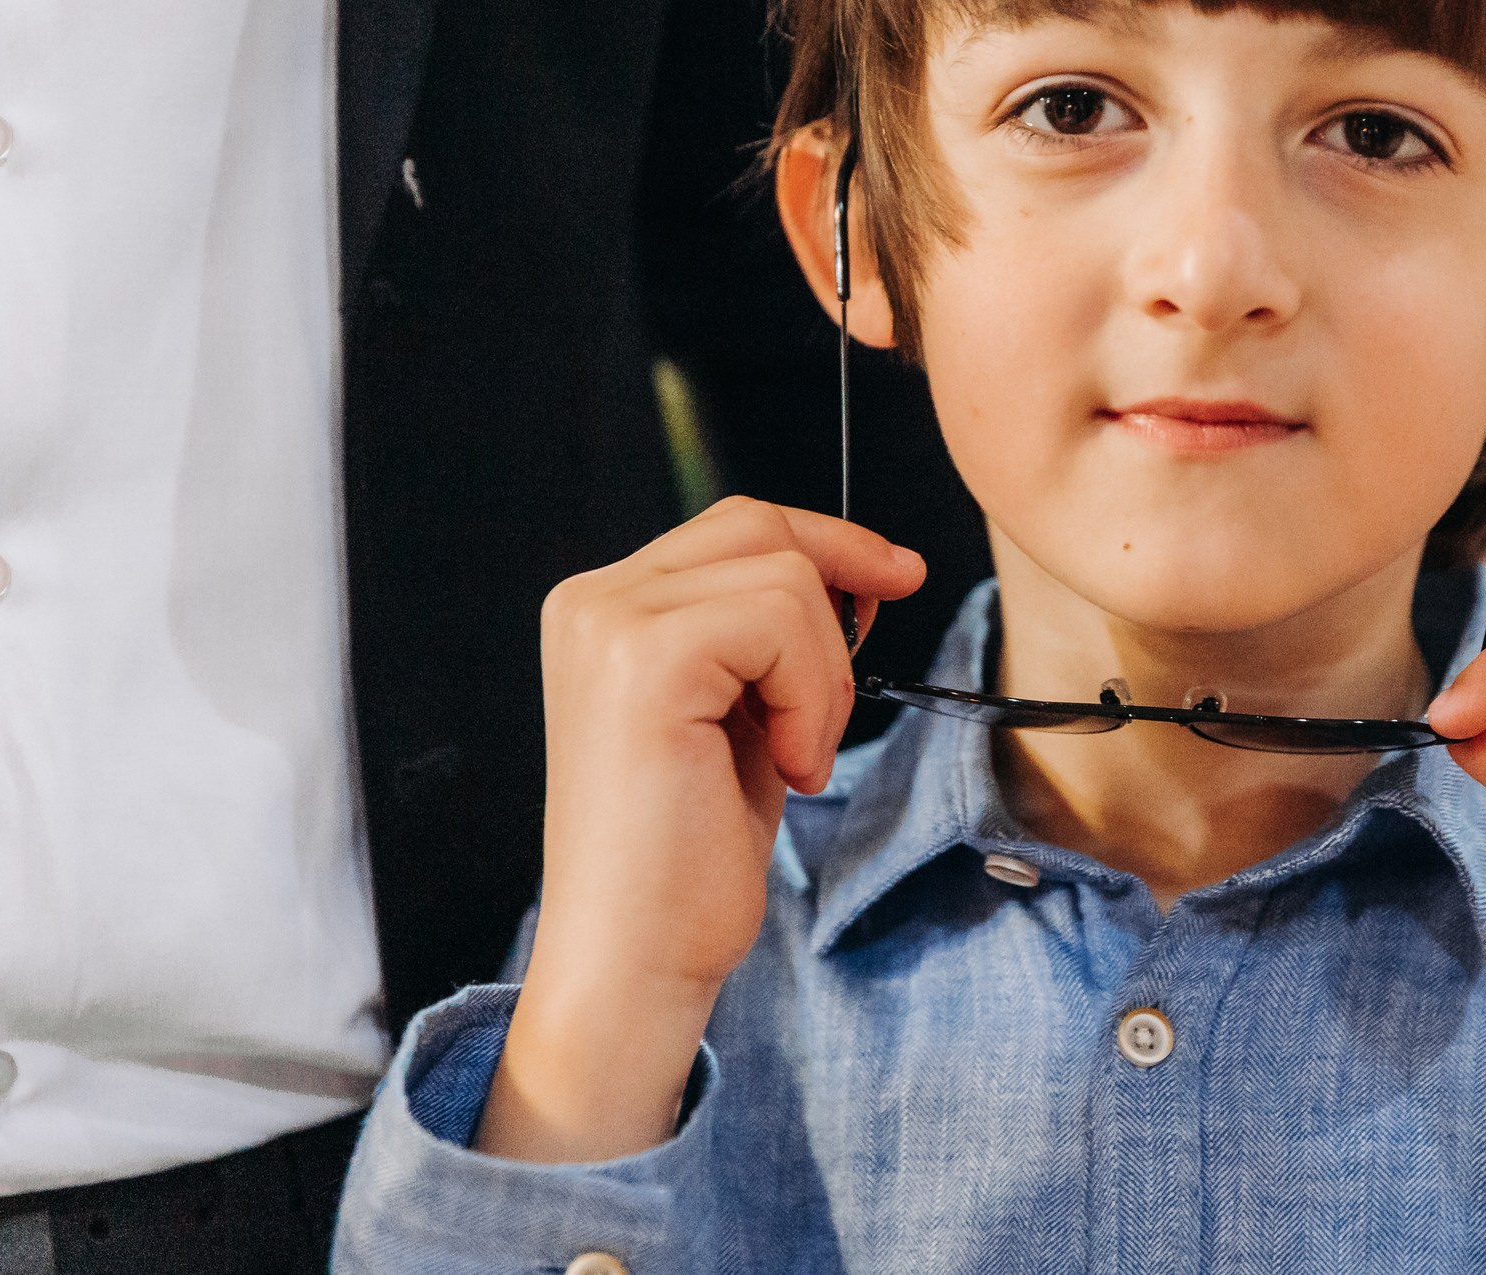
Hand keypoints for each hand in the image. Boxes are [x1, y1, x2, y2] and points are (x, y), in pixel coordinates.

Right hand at [476, 497, 924, 1161]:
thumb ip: (768, 637)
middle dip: (840, 584)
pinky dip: (812, 697)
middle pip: (760, 528)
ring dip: (823, 676)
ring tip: (795, 756)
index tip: (895, 576)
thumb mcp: (740, 714)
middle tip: (865, 667)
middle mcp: (590, 601)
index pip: (736, 526)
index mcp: (601, 610)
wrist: (635, 959)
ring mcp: (609, 625)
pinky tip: (787, 767)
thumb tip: (854, 571)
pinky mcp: (645, 659)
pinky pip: (780, 622)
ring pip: (785, 577)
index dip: (827, 543)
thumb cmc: (687, 855)